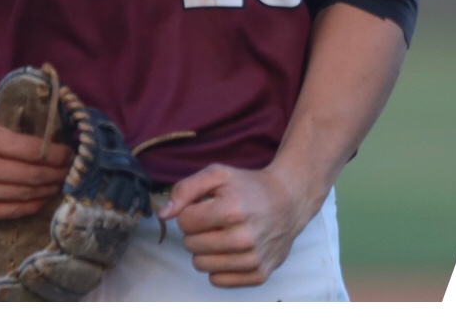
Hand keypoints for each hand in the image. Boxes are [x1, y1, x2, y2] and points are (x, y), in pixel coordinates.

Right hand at [0, 87, 72, 221]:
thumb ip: (19, 96)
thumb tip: (55, 93)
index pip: (33, 150)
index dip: (58, 154)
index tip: (71, 152)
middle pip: (31, 175)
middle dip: (58, 173)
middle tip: (72, 169)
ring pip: (23, 195)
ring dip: (48, 189)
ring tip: (61, 181)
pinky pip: (9, 212)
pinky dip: (31, 206)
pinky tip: (43, 196)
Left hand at [158, 162, 319, 288]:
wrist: (291, 200)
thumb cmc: (250, 187)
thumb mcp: (218, 175)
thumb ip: (185, 189)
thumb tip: (164, 215)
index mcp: (232, 211)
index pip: (184, 222)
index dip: (192, 212)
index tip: (207, 207)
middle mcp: (243, 238)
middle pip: (190, 245)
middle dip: (198, 231)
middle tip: (217, 221)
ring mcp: (252, 259)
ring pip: (200, 265)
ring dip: (206, 250)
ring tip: (223, 235)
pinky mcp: (259, 274)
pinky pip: (218, 281)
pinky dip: (220, 267)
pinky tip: (232, 251)